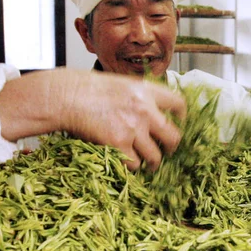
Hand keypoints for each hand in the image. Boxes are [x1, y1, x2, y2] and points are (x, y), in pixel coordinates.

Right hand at [0, 69, 185, 170]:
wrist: (68, 96)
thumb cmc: (87, 89)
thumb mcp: (119, 83)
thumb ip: (138, 96)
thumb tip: (149, 111)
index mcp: (147, 90)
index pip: (178, 104)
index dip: (182, 117)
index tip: (179, 123)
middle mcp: (145, 110)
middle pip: (173, 136)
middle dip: (172, 147)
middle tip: (166, 151)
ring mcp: (134, 129)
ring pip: (155, 156)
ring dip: (152, 162)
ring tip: (147, 165)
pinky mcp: (119, 144)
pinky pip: (134, 164)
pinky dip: (131, 166)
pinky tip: (126, 163)